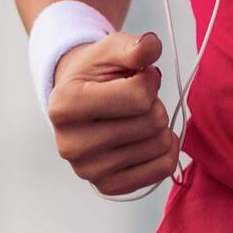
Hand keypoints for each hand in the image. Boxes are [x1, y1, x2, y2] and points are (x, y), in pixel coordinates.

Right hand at [48, 29, 181, 196]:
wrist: (79, 101)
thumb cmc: (96, 74)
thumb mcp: (111, 50)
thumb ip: (134, 46)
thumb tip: (152, 46)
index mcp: (65, 105)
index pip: (138, 97)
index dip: (149, 79)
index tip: (137, 75)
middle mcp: (70, 145)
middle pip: (151, 122)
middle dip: (154, 103)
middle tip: (136, 99)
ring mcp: (88, 171)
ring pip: (159, 145)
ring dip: (159, 125)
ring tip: (137, 116)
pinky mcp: (107, 187)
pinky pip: (162, 169)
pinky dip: (166, 149)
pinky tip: (150, 137)